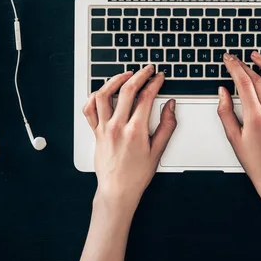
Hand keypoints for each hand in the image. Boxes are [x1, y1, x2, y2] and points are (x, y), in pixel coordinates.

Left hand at [82, 65, 176, 207]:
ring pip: (104, 95)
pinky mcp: (95, 132)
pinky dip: (94, 97)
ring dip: (115, 80)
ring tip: (125, 74)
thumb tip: (170, 106)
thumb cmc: (137, 174)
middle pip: (126, 90)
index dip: (154, 82)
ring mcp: (104, 128)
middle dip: (139, 75)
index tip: (159, 77)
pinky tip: (103, 91)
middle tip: (146, 69)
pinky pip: (89, 109)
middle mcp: (117, 127)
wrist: (117, 190)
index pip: (146, 97)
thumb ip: (167, 126)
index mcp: (135, 131)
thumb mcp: (158, 151)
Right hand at [217, 52, 260, 197]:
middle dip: (245, 65)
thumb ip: (225, 112)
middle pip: (258, 79)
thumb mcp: (233, 138)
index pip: (243, 83)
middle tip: (236, 58)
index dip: (234, 67)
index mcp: (256, 117)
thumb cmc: (256, 162)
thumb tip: (222, 92)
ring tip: (257, 56)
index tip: (228, 60)